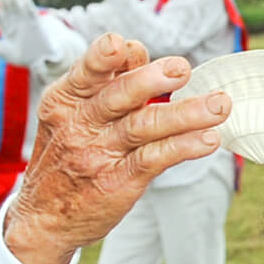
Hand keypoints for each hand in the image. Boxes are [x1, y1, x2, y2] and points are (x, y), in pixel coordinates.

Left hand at [0, 0, 56, 66]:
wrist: (41, 59)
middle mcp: (13, 21)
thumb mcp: (8, 54)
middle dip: (4, 2)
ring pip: (18, 7)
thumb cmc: (22, 57)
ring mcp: (24, 20)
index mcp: (4, 28)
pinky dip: (29, 7)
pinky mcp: (36, 22)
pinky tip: (25, 1)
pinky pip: (32, 13)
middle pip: (7, 9)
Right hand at [3, 34, 230, 263]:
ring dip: (186, 114)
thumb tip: (135, 49)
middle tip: (182, 68)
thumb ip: (104, 83)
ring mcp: (99, 154)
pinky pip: (155, 159)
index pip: (85, 73)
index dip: (104, 57)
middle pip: (118, 96)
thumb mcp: (71, 115)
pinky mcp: (118, 181)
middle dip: (151, 80)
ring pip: (144, 127)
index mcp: (65, 101)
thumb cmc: (66, 155)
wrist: (44, 217)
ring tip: (219, 104)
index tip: (128, 45)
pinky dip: (184, 147)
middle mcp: (79, 125)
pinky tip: (208, 139)